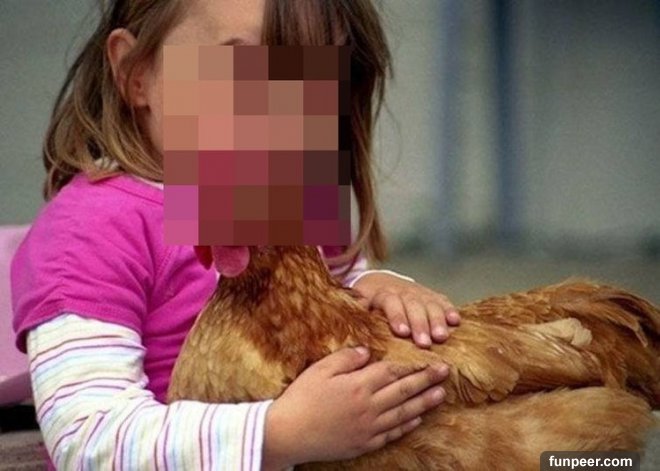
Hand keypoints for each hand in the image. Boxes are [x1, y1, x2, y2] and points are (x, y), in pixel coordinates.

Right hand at [262, 347, 447, 468]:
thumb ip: (346, 358)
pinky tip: (417, 419)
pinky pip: (392, 434)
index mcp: (358, 385)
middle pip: (404, 391)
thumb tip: (367, 351)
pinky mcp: (364, 443)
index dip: (414, 365)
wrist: (288, 434)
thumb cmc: (301, 398)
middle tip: (446, 373)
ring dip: (424, 403)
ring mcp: (368, 427)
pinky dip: (407, 426)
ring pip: (403, 413)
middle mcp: (369, 407)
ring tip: (440, 395)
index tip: (432, 360)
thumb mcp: (320, 369)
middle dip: (427, 381)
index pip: (393, 371)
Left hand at [352, 272, 460, 347]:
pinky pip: (442, 301)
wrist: (379, 282)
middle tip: (425, 343)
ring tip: (442, 337)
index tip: (401, 332)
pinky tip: (456, 321)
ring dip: (437, 320)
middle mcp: (402, 290)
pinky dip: (449, 310)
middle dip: (420, 324)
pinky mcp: (431, 296)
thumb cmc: (366, 302)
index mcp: (382, 293)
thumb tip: (348, 328)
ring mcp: (418, 292)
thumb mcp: (356, 305)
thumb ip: (354, 314)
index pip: (390, 302)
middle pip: (413, 304)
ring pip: (429, 303)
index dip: (397, 316)